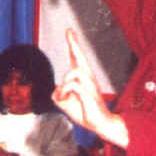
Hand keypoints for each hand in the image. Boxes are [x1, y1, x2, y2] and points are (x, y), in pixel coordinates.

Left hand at [54, 29, 127, 148]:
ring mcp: (90, 85)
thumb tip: (55, 91)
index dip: (73, 44)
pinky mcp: (89, 94)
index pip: (78, 58)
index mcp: (83, 78)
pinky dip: (64, 92)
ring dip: (64, 84)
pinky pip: (73, 85)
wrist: (100, 124)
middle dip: (74, 44)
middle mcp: (88, 78)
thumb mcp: (66, 102)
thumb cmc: (85, 111)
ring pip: (74, 72)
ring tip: (63, 96)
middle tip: (69, 31)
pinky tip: (64, 98)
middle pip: (81, 57)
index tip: (70, 32)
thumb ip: (58, 94)